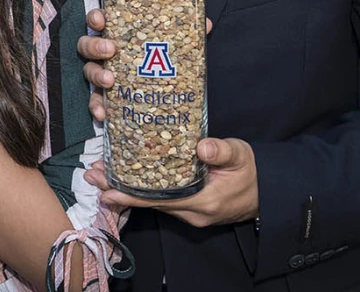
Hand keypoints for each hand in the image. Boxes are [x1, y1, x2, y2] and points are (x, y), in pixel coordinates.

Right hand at [78, 9, 212, 121]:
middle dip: (95, 45)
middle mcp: (105, 52)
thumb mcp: (175, 45)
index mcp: (118, 33)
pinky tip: (103, 114)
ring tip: (110, 81)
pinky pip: (95, 100)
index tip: (102, 19)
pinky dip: (96, 106)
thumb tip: (206, 23)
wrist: (165, 91)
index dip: (96, 18)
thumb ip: (187, 34)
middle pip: (87, 44)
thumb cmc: (163, 59)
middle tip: (110, 50)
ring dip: (96, 74)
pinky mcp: (105, 96)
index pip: (100, 20)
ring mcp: (102, 74)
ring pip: (88, 70)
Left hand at [85, 137, 259, 226]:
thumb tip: (201, 146)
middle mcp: (192, 212)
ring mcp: (190, 212)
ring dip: (126, 189)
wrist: (269, 192)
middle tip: (91, 175)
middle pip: (149, 201)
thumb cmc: (253, 172)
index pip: (160, 200)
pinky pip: (161, 200)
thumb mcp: (242, 155)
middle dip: (119, 189)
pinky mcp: (189, 207)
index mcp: (204, 201)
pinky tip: (126, 178)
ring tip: (100, 174)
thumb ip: (222, 151)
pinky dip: (142, 190)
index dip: (131, 195)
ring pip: (152, 201)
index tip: (107, 189)